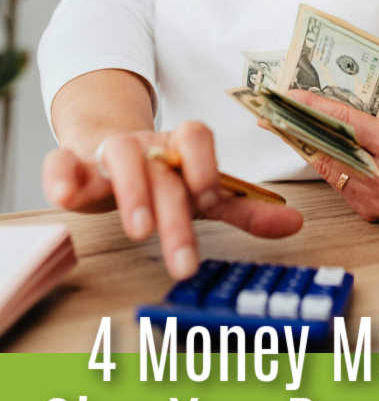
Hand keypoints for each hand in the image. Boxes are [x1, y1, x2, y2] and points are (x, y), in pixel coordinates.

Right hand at [42, 120, 303, 278]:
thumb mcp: (203, 192)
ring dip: (130, 192)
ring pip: (119, 157)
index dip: (204, 166)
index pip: (196, 138)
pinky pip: (62, 162)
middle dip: (174, 216)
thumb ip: (243, 207)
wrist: (108, 146)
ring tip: (138, 230)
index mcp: (180, 147)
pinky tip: (63, 196)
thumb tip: (296, 223)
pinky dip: (61, 175)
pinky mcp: (74, 165)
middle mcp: (147, 145)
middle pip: (163, 172)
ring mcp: (109, 153)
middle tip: (183, 262)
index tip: (208, 201)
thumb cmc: (163, 175)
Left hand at [287, 77, 378, 220]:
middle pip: (330, 149)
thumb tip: (333, 81)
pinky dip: (325, 162)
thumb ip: (377, 86)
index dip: (315, 108)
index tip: (288, 95)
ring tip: (281, 123)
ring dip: (307, 145)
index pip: (346, 125)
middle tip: (270, 110)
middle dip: (299, 126)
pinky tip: (309, 143)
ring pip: (329, 168)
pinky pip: (338, 182)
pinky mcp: (372, 212)